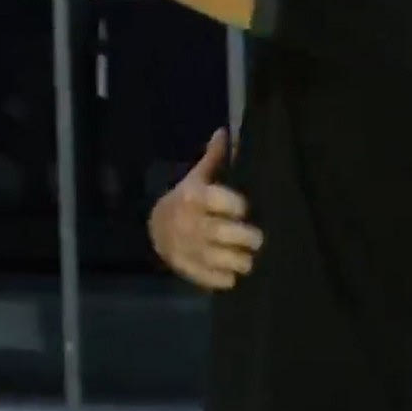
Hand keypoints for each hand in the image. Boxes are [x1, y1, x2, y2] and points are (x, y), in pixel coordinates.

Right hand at [147, 129, 262, 290]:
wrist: (155, 228)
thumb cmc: (186, 200)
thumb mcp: (196, 177)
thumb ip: (214, 158)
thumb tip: (224, 131)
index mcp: (193, 198)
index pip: (223, 201)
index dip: (238, 205)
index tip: (244, 209)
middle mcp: (191, 224)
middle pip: (227, 233)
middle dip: (248, 237)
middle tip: (256, 238)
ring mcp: (190, 249)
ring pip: (226, 260)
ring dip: (241, 260)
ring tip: (246, 256)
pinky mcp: (190, 270)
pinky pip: (216, 280)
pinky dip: (226, 277)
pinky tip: (230, 270)